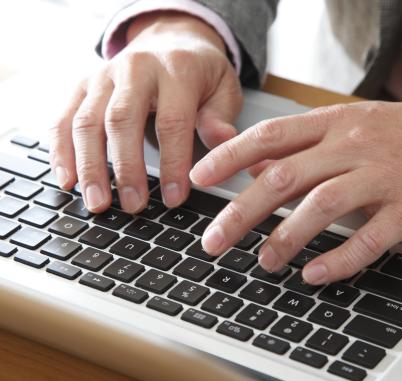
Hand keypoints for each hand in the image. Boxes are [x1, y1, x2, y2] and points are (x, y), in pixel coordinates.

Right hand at [49, 12, 241, 212]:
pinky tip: (67, 181)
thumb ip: (220, 117)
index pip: (172, 121)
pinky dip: (62, 151)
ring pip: (87, 121)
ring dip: (89, 166)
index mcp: (176, 70)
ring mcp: (104, 76)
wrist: (171, 39)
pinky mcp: (83, 86)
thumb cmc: (199, 73)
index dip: (173, 163)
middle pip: (121, 120)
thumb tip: (222, 142)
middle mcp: (135, 69)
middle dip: (126, 168)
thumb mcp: (224, 89)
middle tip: (133, 205)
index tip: (174, 198)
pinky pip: (64, 119)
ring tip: (97, 203)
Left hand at [190, 92, 401, 284]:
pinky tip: (314, 275)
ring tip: (263, 262)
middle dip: (241, 212)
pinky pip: (369, 238)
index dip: (228, 158)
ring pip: (321, 207)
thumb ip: (301, 142)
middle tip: (214, 241)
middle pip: (284, 177)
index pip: (269, 136)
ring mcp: (383, 176)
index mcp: (334, 123)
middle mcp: (353, 145)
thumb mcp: (351, 123)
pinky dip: (338, 259)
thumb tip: (250, 160)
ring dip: (285, 239)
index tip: (197, 179)